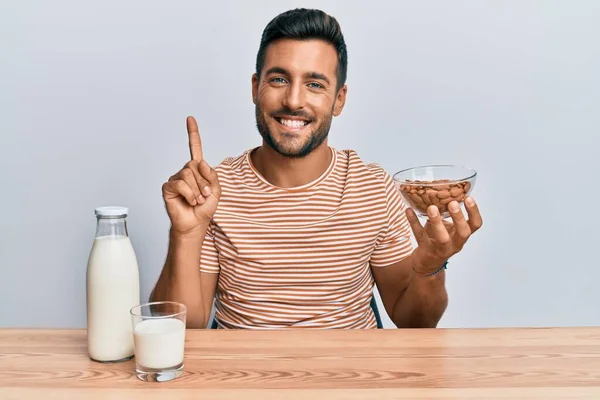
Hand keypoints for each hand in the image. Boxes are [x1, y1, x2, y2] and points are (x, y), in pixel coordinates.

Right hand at [162, 116, 220, 234]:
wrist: (195, 224)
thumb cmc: (204, 209)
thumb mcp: (216, 191)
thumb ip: (212, 175)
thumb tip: (200, 162)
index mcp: (197, 170)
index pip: (194, 149)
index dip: (193, 134)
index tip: (190, 119)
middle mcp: (185, 172)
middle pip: (195, 165)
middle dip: (203, 182)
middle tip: (204, 196)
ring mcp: (175, 179)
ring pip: (188, 174)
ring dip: (197, 189)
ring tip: (197, 200)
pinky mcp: (168, 187)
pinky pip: (180, 183)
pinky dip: (189, 193)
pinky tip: (190, 201)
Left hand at [406, 197, 482, 272]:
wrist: (428, 263)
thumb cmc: (439, 239)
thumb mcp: (447, 226)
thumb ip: (447, 211)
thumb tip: (442, 185)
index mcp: (462, 235)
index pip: (475, 225)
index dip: (474, 212)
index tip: (469, 198)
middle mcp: (455, 243)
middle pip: (463, 233)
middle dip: (459, 218)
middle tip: (453, 203)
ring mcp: (440, 249)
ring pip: (442, 238)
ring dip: (437, 222)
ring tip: (431, 208)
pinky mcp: (425, 250)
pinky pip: (419, 235)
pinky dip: (413, 222)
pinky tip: (408, 210)